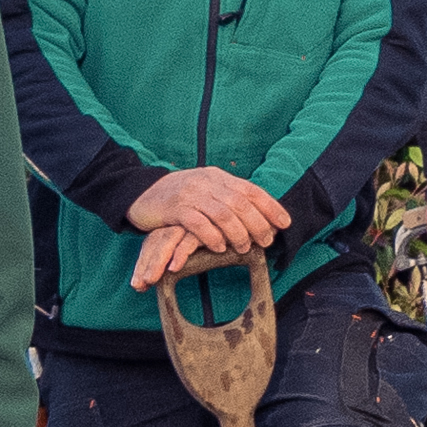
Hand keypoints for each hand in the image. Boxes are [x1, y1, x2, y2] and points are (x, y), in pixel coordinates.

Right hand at [128, 166, 286, 290]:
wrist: (141, 193)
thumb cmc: (179, 197)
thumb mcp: (206, 191)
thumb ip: (228, 198)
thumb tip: (259, 216)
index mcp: (218, 177)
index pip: (251, 190)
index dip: (270, 206)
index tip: (285, 223)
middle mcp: (207, 182)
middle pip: (240, 203)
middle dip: (257, 223)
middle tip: (266, 241)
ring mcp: (190, 194)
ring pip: (222, 213)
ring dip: (237, 233)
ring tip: (245, 248)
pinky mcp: (174, 208)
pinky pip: (197, 223)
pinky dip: (212, 236)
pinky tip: (219, 247)